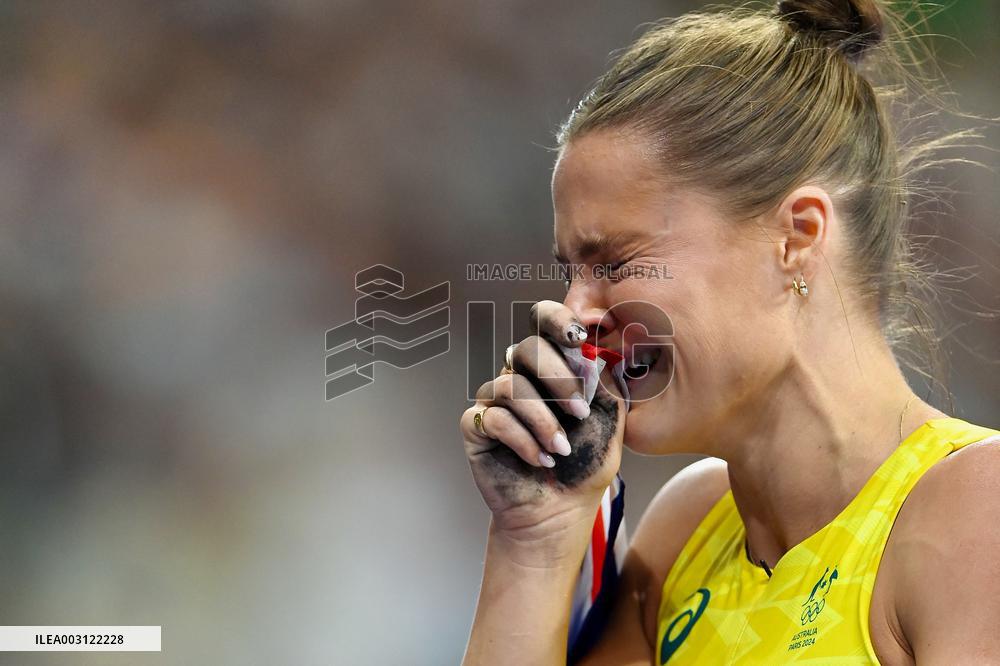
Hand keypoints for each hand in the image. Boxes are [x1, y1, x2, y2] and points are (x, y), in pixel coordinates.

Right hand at [459, 300, 626, 548]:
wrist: (559, 514)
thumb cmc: (584, 468)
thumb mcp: (609, 423)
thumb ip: (606, 385)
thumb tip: (596, 353)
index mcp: (551, 369)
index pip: (544, 325)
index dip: (556, 320)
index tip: (577, 337)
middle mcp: (520, 378)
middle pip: (526, 348)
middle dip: (558, 378)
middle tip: (580, 412)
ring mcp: (495, 402)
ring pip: (511, 386)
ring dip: (543, 420)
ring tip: (561, 449)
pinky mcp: (477, 428)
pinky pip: (494, 418)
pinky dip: (522, 440)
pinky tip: (540, 460)